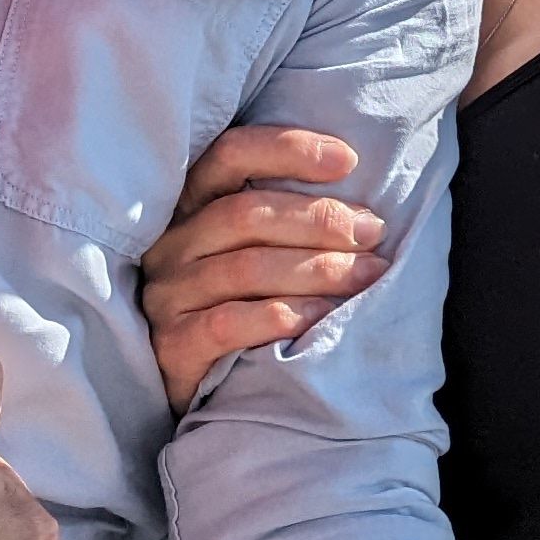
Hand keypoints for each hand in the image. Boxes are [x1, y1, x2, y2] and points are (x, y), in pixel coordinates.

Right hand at [135, 125, 391, 412]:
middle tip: (372, 232)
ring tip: (366, 275)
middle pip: (244, 214)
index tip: (347, 161)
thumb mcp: (263, 249)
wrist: (208, 390)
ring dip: (316, 269)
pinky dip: (280, 316)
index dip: (287, 149)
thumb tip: (364, 208)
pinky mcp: (171, 346)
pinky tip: (320, 318)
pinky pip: (226, 323)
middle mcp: (172, 244)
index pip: (229, 155)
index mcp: (192, 205)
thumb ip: (291, 218)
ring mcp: (167, 295)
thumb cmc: (250, 303)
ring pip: (244, 268)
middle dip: (319, 219)